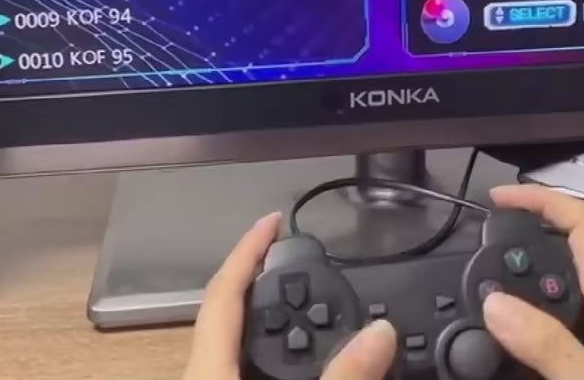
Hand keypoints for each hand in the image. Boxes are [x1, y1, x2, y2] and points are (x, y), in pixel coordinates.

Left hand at [181, 212, 397, 379]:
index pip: (223, 293)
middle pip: (223, 314)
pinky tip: (290, 358)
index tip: (272, 219)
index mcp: (209, 370)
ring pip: (229, 344)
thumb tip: (380, 333)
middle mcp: (202, 374)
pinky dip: (264, 351)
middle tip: (291, 255)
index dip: (247, 251)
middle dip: (256, 279)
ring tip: (296, 302)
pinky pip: (238, 366)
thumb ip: (340, 376)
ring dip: (261, 319)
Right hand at [482, 186, 583, 379]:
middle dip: (523, 253)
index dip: (544, 199)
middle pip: (570, 262)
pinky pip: (568, 339)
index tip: (498, 197)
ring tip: (483, 314)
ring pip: (566, 303)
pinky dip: (536, 339)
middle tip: (475, 271)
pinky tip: (513, 360)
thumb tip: (495, 301)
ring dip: (526, 297)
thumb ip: (548, 347)